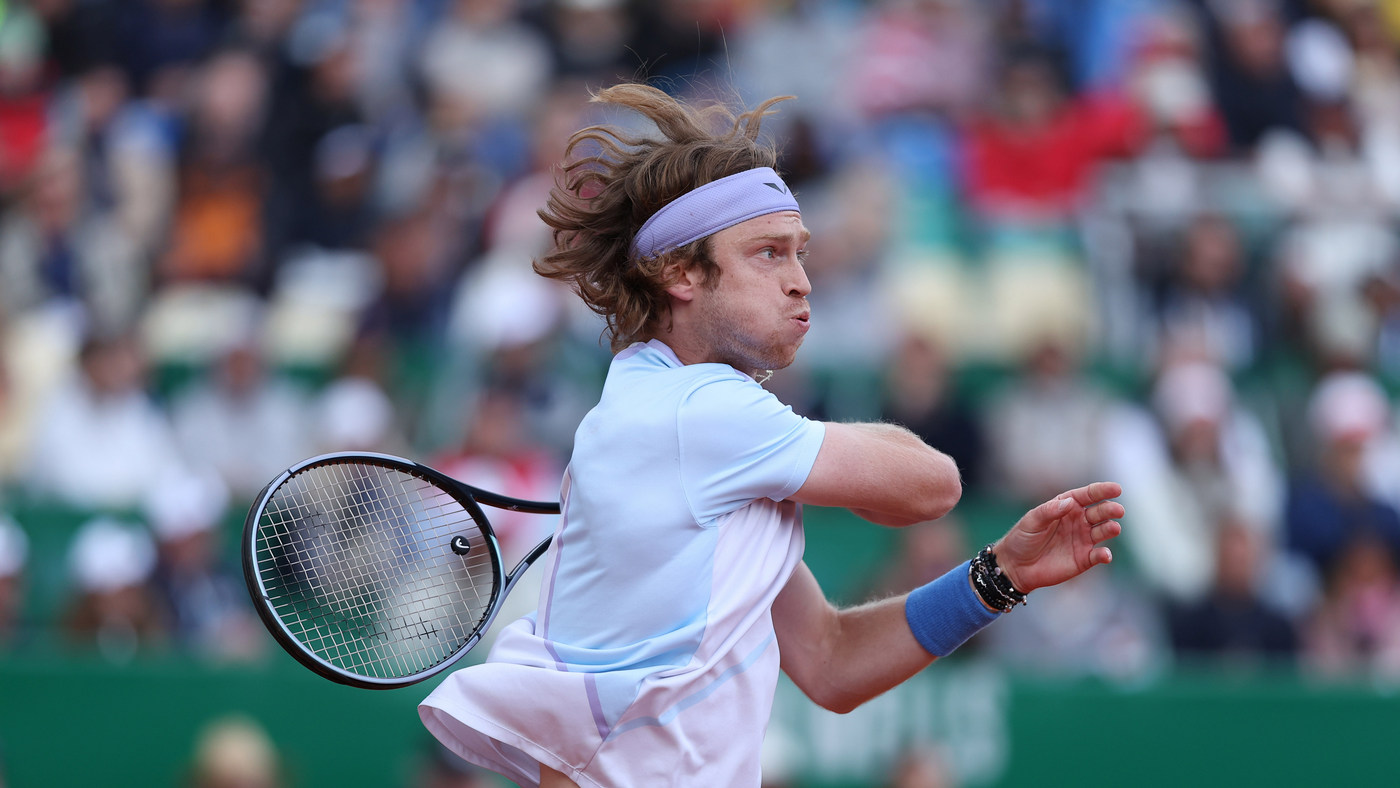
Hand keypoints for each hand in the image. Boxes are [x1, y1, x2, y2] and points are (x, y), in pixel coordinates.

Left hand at [992, 481, 1123, 593]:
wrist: (1015, 566)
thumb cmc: (1022, 538)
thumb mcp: (1031, 521)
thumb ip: (1049, 511)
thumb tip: (1070, 503)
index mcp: (1066, 506)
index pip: (1088, 495)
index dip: (1102, 491)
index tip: (1116, 489)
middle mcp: (1079, 521)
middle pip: (1099, 512)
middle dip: (1110, 509)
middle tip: (1118, 510)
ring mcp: (1083, 539)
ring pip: (1103, 531)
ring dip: (1110, 529)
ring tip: (1113, 528)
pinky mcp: (1084, 559)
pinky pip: (1098, 555)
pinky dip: (1104, 555)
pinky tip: (1105, 554)